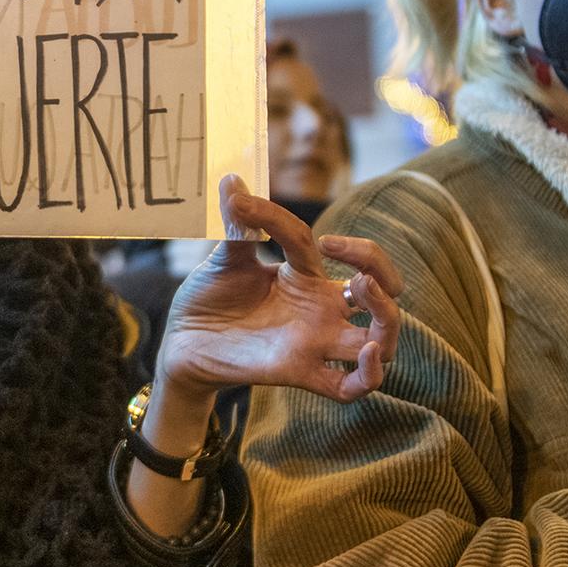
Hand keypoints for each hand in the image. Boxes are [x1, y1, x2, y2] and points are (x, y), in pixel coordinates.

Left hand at [155, 175, 401, 407]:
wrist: (180, 343)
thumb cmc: (208, 300)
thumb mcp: (223, 259)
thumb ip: (236, 225)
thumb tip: (232, 179)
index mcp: (305, 277)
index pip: (342, 253)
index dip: (345, 242)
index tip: (326, 241)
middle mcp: (319, 310)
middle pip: (382, 294)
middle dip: (384, 276)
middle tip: (359, 275)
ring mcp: (314, 343)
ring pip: (380, 341)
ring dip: (387, 320)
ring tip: (362, 295)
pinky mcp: (300, 372)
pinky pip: (350, 387)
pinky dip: (369, 374)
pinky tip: (368, 352)